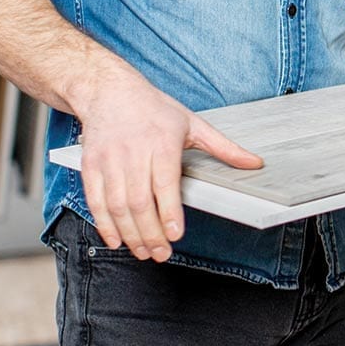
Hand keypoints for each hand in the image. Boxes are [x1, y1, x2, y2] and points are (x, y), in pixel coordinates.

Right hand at [76, 71, 262, 260]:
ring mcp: (109, 160)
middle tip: (161, 253)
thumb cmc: (154, 109)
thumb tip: (254, 163)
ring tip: (142, 252)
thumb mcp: (193, 123)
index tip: (175, 234)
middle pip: (139, 201)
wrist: (109, 92)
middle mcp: (133, 152)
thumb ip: (223, 147)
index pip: (165, 183)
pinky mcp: (90, 165)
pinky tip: (116, 239)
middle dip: (150, 233)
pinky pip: (95, 200)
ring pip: (117, 205)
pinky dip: (104, 224)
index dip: (169, 212)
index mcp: (162, 142)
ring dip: (129, 233)